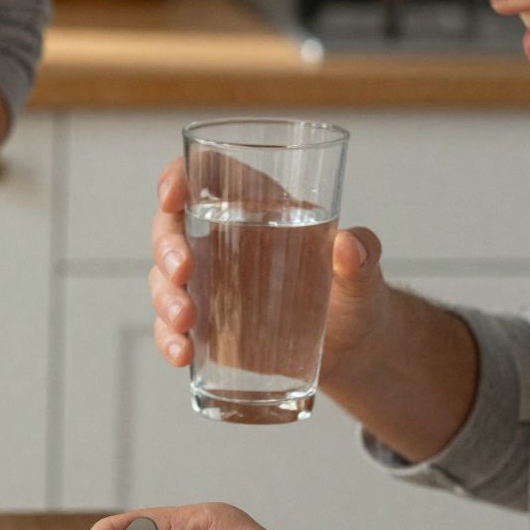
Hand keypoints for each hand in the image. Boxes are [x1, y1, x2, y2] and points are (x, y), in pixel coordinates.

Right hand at [149, 158, 391, 378]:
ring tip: (186, 322)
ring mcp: (210, 286)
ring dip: (165, 298)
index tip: (173, 197)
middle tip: (184, 272)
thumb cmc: (355, 295)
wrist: (353, 350)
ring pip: (164, 278)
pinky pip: (172, 328)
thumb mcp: (364, 273)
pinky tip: (183, 354)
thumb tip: (349, 246)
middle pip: (171, 227)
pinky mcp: (207, 327)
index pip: (206, 174)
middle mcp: (225, 240)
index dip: (179, 177)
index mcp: (259, 207)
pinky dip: (169, 339)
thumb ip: (364, 254)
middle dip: (166, 247)